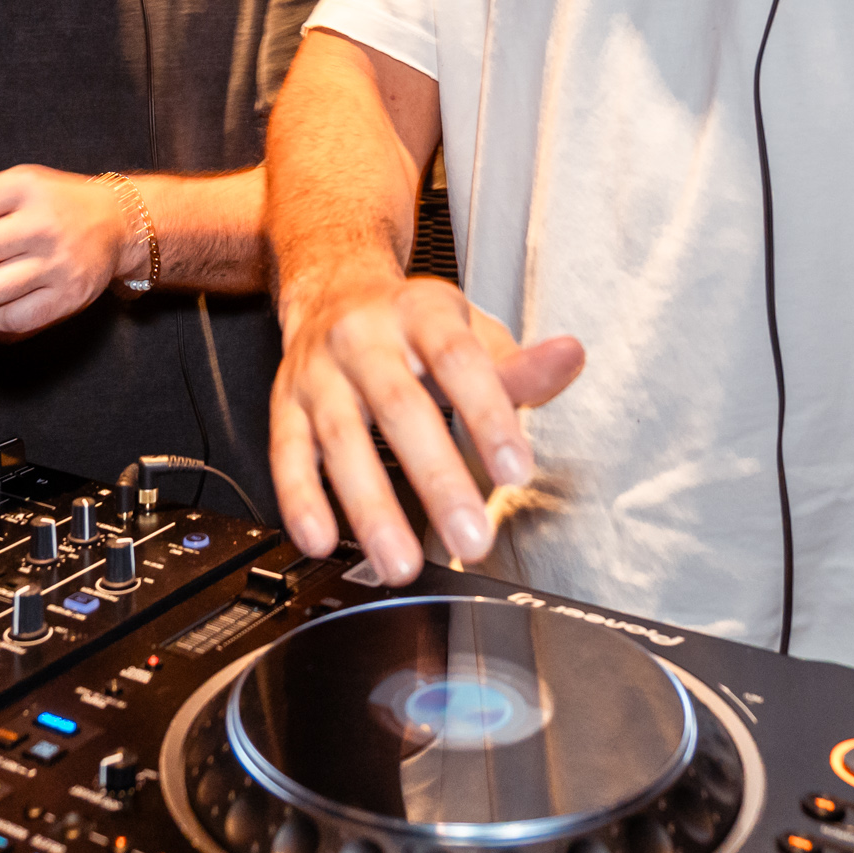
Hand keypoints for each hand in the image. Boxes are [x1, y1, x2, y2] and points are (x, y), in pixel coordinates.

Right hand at [270, 275, 586, 580]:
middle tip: (471, 538)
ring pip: (343, 440)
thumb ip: (518, 363)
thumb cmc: (413, 324)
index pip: (457, 361)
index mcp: (419, 312)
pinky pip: (288, 454)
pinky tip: (322, 539)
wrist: (332, 289)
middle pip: (400, 408)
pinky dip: (301, 500)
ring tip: (402, 563)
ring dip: (372, 508)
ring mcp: (319, 373)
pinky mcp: (284, 405)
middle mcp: (363, 338)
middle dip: (437, 479)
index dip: (487, 416)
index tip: (517, 471)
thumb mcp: (470, 330)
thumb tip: (569, 358)